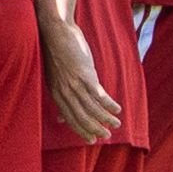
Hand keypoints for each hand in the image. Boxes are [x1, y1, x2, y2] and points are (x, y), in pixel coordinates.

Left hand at [42, 24, 121, 142]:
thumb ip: (60, 99)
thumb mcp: (54, 79)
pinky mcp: (85, 74)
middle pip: (81, 117)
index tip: (91, 140)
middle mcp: (64, 92)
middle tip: (106, 137)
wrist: (56, 31)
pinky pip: (99, 95)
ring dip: (105, 118)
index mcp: (56, 94)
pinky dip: (109, 104)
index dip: (81, 131)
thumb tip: (60, 118)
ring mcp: (74, 84)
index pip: (70, 118)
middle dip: (95, 129)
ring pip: (91, 108)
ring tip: (116, 124)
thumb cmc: (57, 54)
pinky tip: (117, 109)